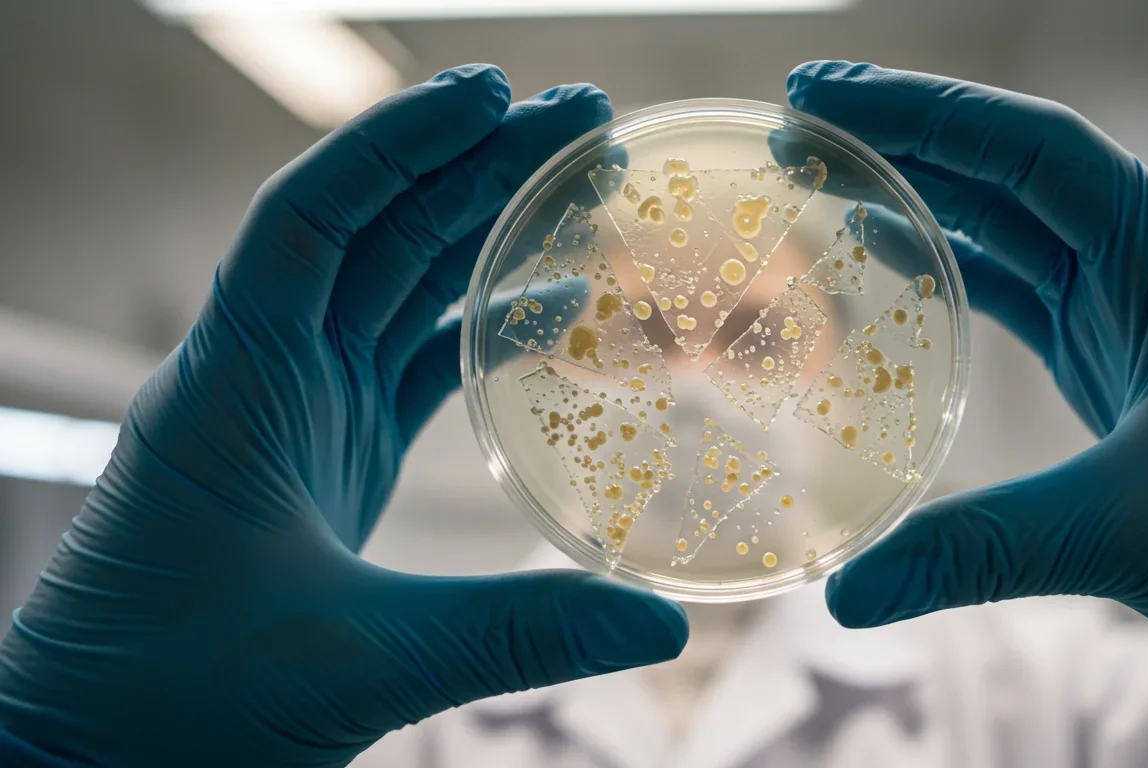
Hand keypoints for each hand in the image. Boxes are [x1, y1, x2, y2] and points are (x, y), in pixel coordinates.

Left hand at [0, 65, 685, 767]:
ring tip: (580, 188)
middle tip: (583, 124)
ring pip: (397, 286)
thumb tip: (658, 627)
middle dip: (475, 167)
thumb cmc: (179, 701)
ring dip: (482, 231)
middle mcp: (264, 374)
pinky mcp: (328, 455)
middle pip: (377, 231)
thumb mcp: (358, 662)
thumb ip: (514, 636)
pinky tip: (552, 305)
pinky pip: (410, 358)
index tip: (496, 95)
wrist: (100, 756)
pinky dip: (478, 324)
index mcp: (236, 384)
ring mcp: (298, 412)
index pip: (314, 215)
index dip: (399, 141)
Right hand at [788, 61, 1147, 764]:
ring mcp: (1137, 303)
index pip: (1038, 151)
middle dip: (907, 134)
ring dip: (923, 189)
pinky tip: (887, 249)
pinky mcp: (1117, 347)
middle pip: (1015, 167)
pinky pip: (1022, 279)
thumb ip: (982, 552)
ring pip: (1013, 217)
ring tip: (824, 170)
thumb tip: (847, 597)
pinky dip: (951, 257)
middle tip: (799, 117)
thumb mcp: (1132, 535)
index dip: (928, 112)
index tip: (826, 94)